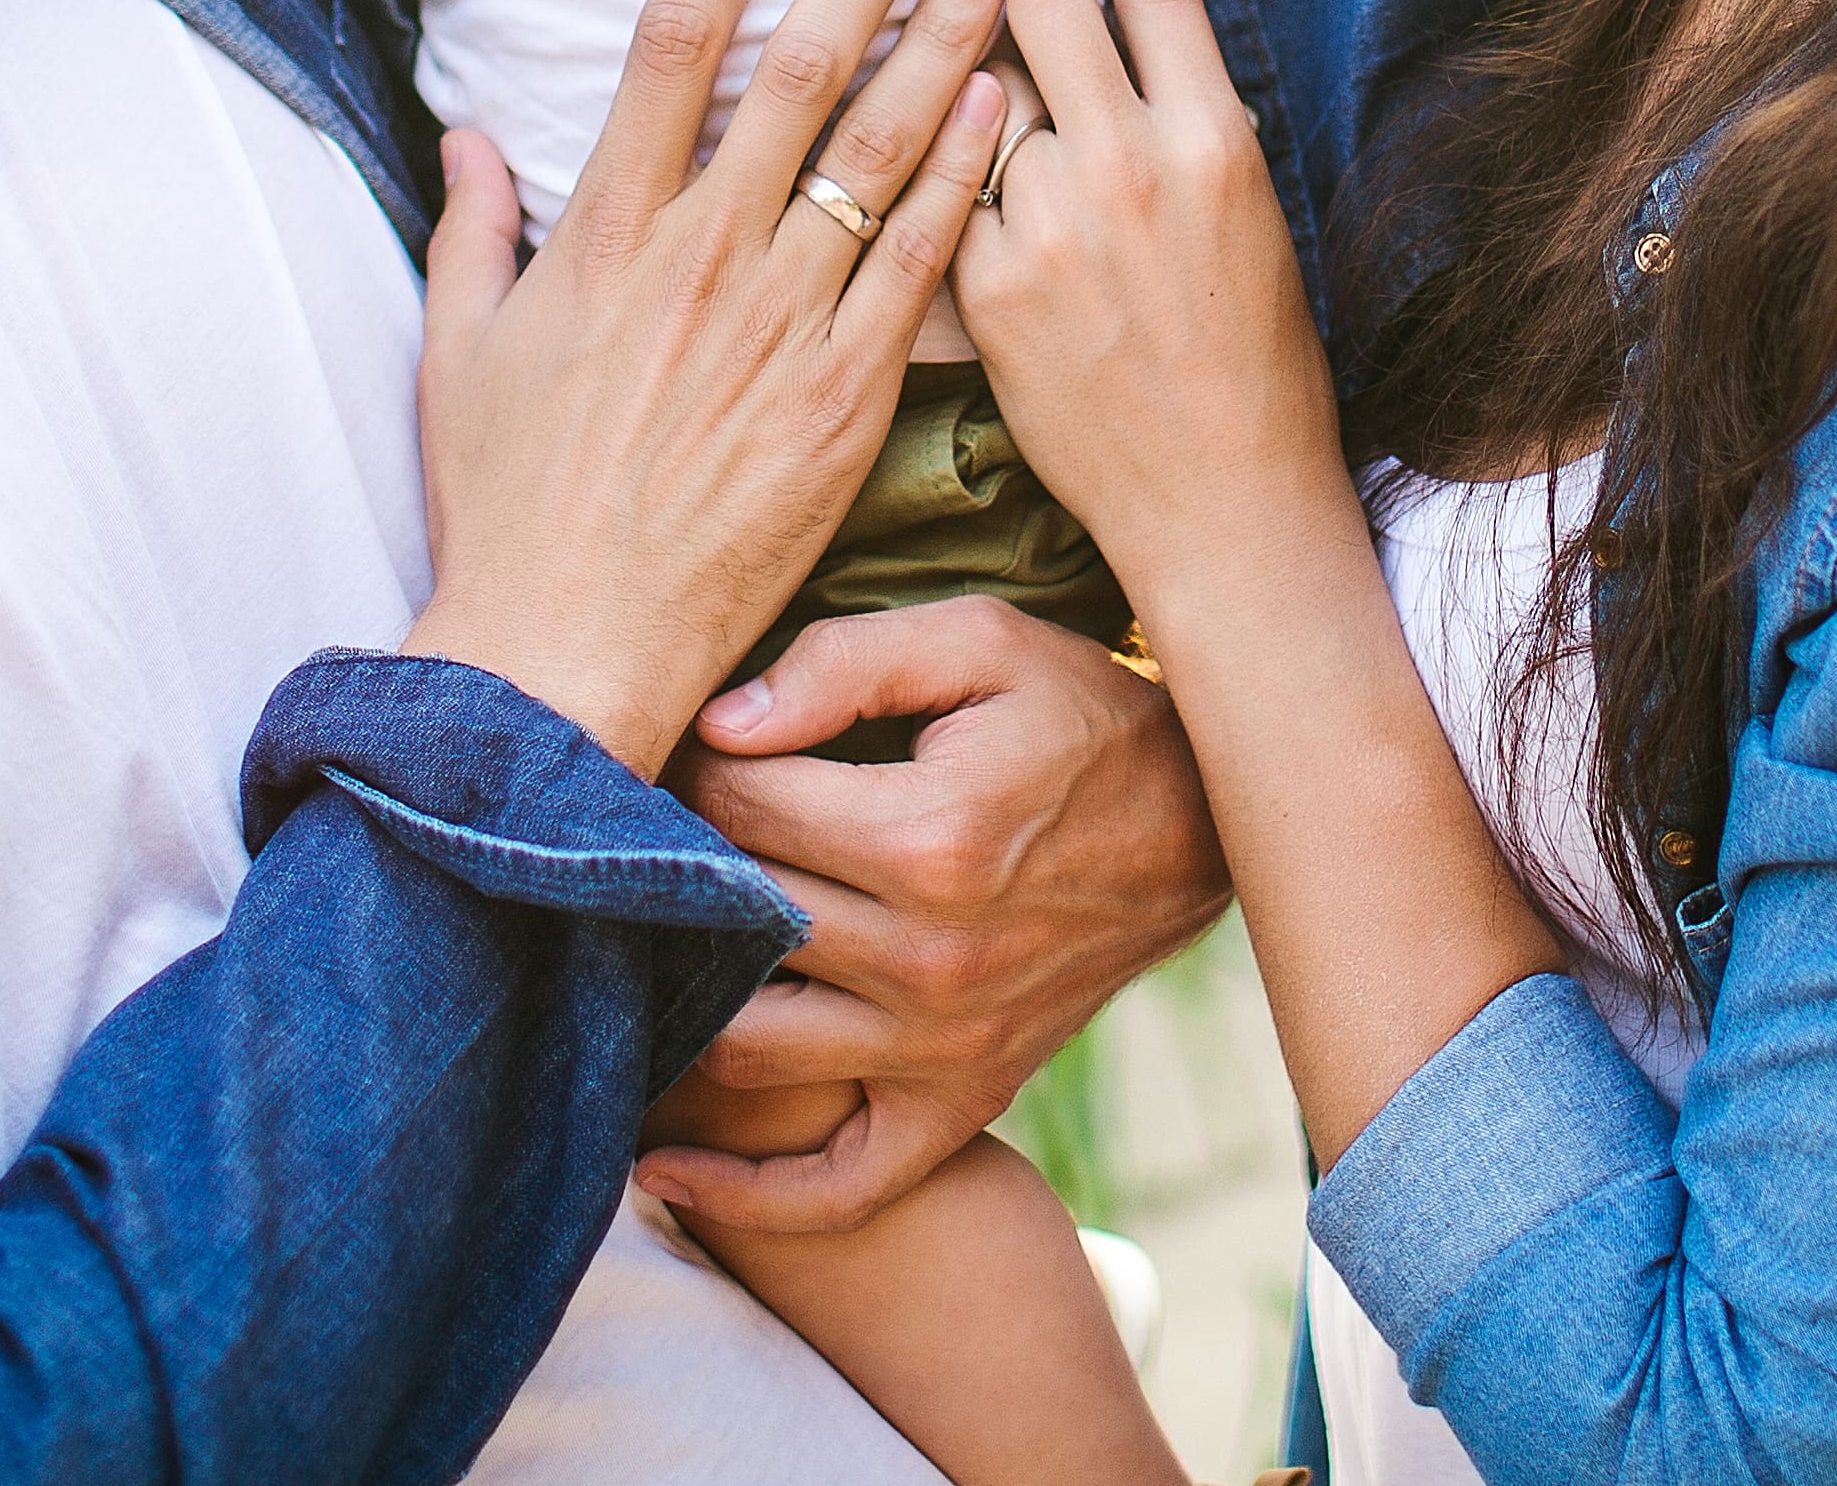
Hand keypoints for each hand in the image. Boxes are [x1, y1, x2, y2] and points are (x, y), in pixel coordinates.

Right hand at [402, 0, 1016, 773]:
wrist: (565, 647)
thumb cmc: (505, 506)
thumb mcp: (457, 352)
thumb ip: (471, 229)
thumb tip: (469, 133)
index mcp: (606, 231)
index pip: (668, 43)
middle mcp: (703, 257)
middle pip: (799, 71)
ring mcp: (782, 324)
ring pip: (879, 153)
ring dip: (946, 41)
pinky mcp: (845, 399)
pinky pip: (922, 267)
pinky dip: (966, 178)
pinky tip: (1010, 106)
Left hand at [644, 599, 1226, 1232]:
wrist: (1202, 826)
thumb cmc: (1077, 716)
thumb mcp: (979, 643)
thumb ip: (844, 663)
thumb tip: (719, 724)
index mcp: (930, 838)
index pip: (740, 809)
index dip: (694, 767)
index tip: (690, 747)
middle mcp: (930, 959)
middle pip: (733, 920)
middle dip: (673, 869)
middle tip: (651, 834)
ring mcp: (943, 1047)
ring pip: (747, 1049)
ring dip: (675, 1006)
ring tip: (634, 954)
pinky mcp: (962, 1102)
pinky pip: (838, 1184)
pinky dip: (743, 1193)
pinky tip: (659, 1165)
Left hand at [954, 0, 1344, 584]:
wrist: (1221, 501)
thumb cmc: (1255, 360)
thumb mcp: (1250, 211)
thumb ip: (1186, 117)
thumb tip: (1128, 30)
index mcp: (1214, 137)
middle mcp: (1130, 164)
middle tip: (1021, 17)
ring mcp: (1049, 225)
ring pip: (977, 94)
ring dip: (985, 103)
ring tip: (1000, 134)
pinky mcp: (986, 287)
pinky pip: (946, 189)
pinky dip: (956, 189)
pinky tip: (974, 206)